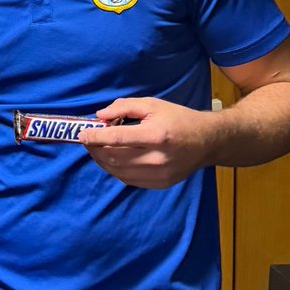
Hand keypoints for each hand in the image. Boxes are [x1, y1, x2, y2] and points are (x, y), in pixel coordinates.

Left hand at [80, 97, 214, 187]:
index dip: (95, 137)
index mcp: (156, 135)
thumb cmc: (179, 119)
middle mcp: (157, 158)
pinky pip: (129, 180)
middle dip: (95, 149)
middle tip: (87, 140)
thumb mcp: (153, 104)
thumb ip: (124, 107)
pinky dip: (115, 170)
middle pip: (114, 158)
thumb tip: (100, 115)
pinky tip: (112, 159)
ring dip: (102, 161)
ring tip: (97, 149)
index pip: (116, 139)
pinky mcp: (160, 184)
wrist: (207, 142)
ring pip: (118, 172)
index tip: (82, 134)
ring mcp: (159, 175)